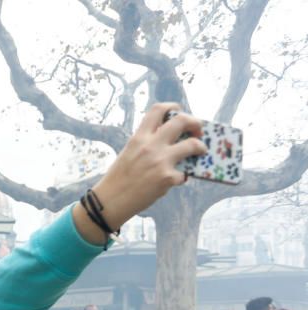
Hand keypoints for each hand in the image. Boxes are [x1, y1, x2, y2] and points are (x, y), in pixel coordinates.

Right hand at [86, 103, 206, 231]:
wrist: (110, 201)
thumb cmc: (117, 179)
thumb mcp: (128, 153)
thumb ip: (145, 143)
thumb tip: (166, 139)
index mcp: (139, 137)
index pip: (158, 110)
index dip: (172, 107)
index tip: (179, 112)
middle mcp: (151, 145)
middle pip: (182, 121)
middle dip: (195, 123)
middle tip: (198, 131)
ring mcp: (160, 161)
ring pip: (192, 144)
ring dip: (200, 147)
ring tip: (200, 152)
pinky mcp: (167, 178)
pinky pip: (184, 174)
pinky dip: (181, 177)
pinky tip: (174, 181)